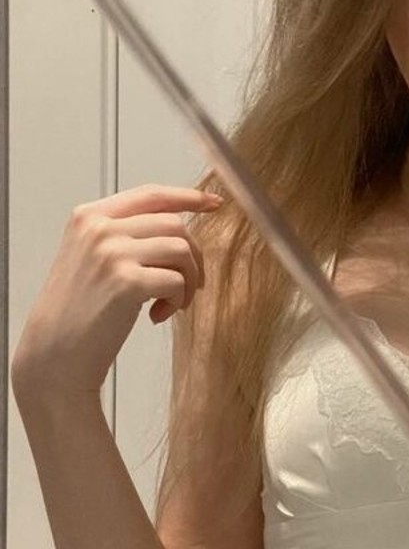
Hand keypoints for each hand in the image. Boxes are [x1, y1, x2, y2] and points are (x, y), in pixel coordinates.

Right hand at [10, 184, 224, 400]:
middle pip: (173, 225)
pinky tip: (156, 316)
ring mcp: (112, 252)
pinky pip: (177, 281)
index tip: (213, 203)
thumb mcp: (92, 258)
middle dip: (192, 256)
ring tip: (170, 304)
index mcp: (89, 217)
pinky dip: (177, 301)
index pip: (150, 195)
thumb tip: (177, 228)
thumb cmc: (78, 311)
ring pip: (181, 250)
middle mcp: (99, 228)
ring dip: (187, 280)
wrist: (55, 353)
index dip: (187, 197)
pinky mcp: (126, 281)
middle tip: (188, 286)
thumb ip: (124, 235)